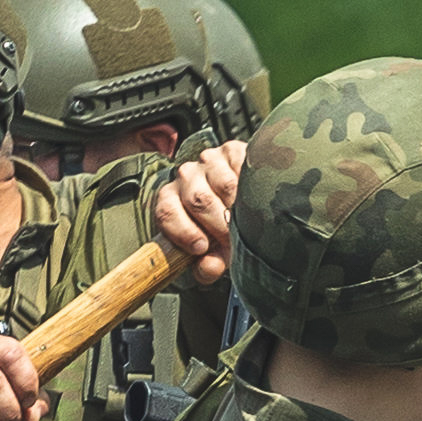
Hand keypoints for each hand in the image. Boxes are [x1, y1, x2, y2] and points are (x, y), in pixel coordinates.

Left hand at [150, 141, 246, 284]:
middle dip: (218, 225)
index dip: (184, 232)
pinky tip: (255, 197)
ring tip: (248, 220)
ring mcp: (209, 161)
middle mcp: (186, 176)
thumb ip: (208, 265)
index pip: (166, 212)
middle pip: (197, 199)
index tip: (201, 248)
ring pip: (224, 185)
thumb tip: (209, 269)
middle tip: (234, 240)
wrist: (250, 203)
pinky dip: (250, 185)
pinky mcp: (232, 151)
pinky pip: (241, 167)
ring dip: (239, 208)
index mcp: (171, 199)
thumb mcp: (215, 253)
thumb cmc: (224, 229)